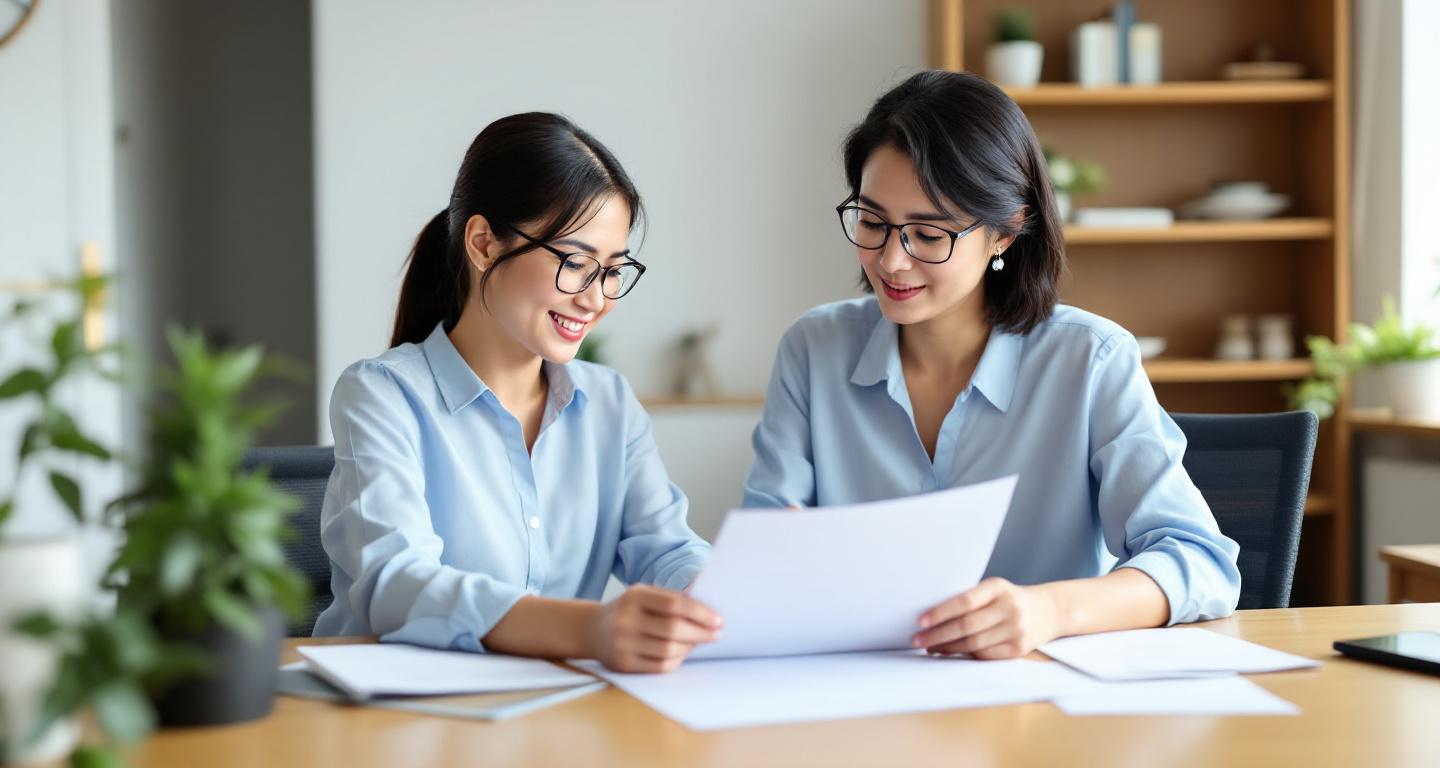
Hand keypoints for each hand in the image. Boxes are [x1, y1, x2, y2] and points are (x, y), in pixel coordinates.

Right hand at [593, 585, 722, 672]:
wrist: (593, 629)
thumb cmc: (629, 610)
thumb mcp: (645, 595)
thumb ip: (672, 598)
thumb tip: (708, 610)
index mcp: (635, 597)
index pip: (675, 605)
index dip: (700, 613)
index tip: (719, 620)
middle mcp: (626, 619)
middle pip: (674, 629)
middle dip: (701, 633)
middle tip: (716, 634)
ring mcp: (623, 643)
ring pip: (669, 650)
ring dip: (690, 647)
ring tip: (698, 642)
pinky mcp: (623, 664)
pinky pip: (660, 666)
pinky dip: (677, 660)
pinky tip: (682, 653)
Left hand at [912, 577, 1061, 659]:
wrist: (1048, 611)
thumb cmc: (1008, 599)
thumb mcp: (993, 590)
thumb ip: (968, 599)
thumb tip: (931, 618)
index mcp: (998, 588)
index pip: (965, 601)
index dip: (941, 612)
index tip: (920, 621)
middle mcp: (1009, 608)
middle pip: (967, 626)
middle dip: (938, 635)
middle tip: (918, 639)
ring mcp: (1016, 630)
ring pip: (974, 643)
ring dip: (948, 648)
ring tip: (931, 647)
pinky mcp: (1019, 649)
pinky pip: (986, 655)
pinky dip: (965, 655)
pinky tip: (951, 653)